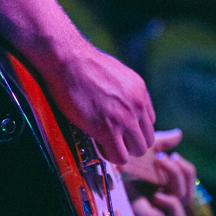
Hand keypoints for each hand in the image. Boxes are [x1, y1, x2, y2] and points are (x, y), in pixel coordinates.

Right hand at [39, 37, 155, 164]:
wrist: (68, 60)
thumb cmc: (83, 64)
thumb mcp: (115, 74)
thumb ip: (124, 92)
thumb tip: (119, 105)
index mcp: (140, 91)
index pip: (148, 121)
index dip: (133, 128)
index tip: (119, 129)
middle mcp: (137, 105)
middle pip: (147, 139)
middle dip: (130, 143)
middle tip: (112, 139)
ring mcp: (125, 118)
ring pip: (138, 150)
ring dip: (122, 150)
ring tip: (104, 143)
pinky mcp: (108, 129)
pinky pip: (119, 156)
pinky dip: (109, 155)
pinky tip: (98, 144)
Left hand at [127, 129, 196, 215]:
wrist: (101, 186)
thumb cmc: (121, 171)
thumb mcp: (143, 154)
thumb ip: (161, 143)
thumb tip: (179, 134)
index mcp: (166, 185)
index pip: (188, 178)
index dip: (185, 167)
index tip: (172, 154)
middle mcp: (167, 199)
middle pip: (190, 188)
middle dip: (182, 172)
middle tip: (164, 158)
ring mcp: (163, 211)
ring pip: (186, 199)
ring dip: (176, 180)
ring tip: (160, 165)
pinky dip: (172, 204)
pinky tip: (157, 195)